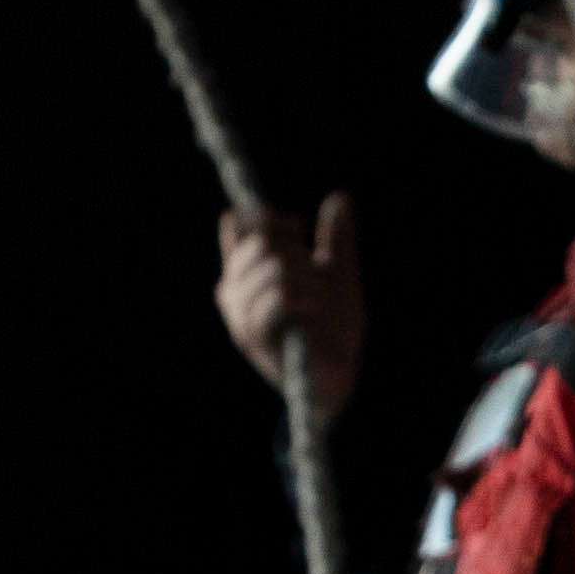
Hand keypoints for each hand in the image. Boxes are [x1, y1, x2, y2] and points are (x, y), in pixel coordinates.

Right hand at [216, 194, 362, 421]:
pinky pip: (276, 298)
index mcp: (246, 272)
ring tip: (317, 296)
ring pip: (272, 267)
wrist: (338, 376)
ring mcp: (240, 316)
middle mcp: (234, 292)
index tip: (296, 227)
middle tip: (313, 274)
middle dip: (295, 249)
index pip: (240, 225)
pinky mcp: (254, 338)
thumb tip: (340, 197)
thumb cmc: (333, 328)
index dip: (268, 218)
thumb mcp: (338, 274)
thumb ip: (336, 238)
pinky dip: (303, 296)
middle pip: (260, 241)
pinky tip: (313, 306)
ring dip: (305, 276)